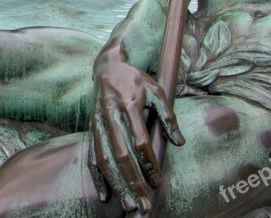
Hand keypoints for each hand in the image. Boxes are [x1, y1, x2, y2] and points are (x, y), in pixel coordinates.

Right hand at [90, 45, 184, 213]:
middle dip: (133, 182)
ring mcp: (98, 124)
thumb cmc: (135, 79)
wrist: (106, 68)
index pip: (139, 140)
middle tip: (144, 204)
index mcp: (127, 104)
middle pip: (120, 155)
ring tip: (129, 205)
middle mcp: (109, 116)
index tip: (158, 181)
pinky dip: (98, 177)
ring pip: (104, 159)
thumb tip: (179, 142)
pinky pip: (92, 156)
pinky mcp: (91, 130)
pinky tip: (105, 196)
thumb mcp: (156, 89)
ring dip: (116, 184)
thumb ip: (168, 115)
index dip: (149, 163)